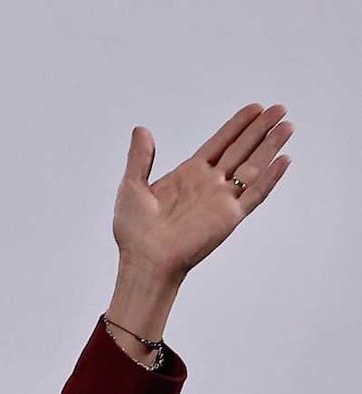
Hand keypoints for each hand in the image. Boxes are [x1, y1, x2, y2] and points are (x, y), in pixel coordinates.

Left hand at [113, 103, 292, 285]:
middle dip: (260, 129)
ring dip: (270, 146)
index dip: (237, 125)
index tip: (255, 108)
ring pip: (253, 167)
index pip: (220, 144)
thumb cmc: (133, 230)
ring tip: (287, 125)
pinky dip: (270, 178)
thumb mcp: (132, 185)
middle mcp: (209, 184)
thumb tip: (141, 129)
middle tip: (279, 109)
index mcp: (188, 174)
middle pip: (241, 150)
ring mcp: (221, 200)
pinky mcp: (229, 217)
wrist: (143, 259)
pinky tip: (284, 160)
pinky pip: (255, 194)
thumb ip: (140, 158)